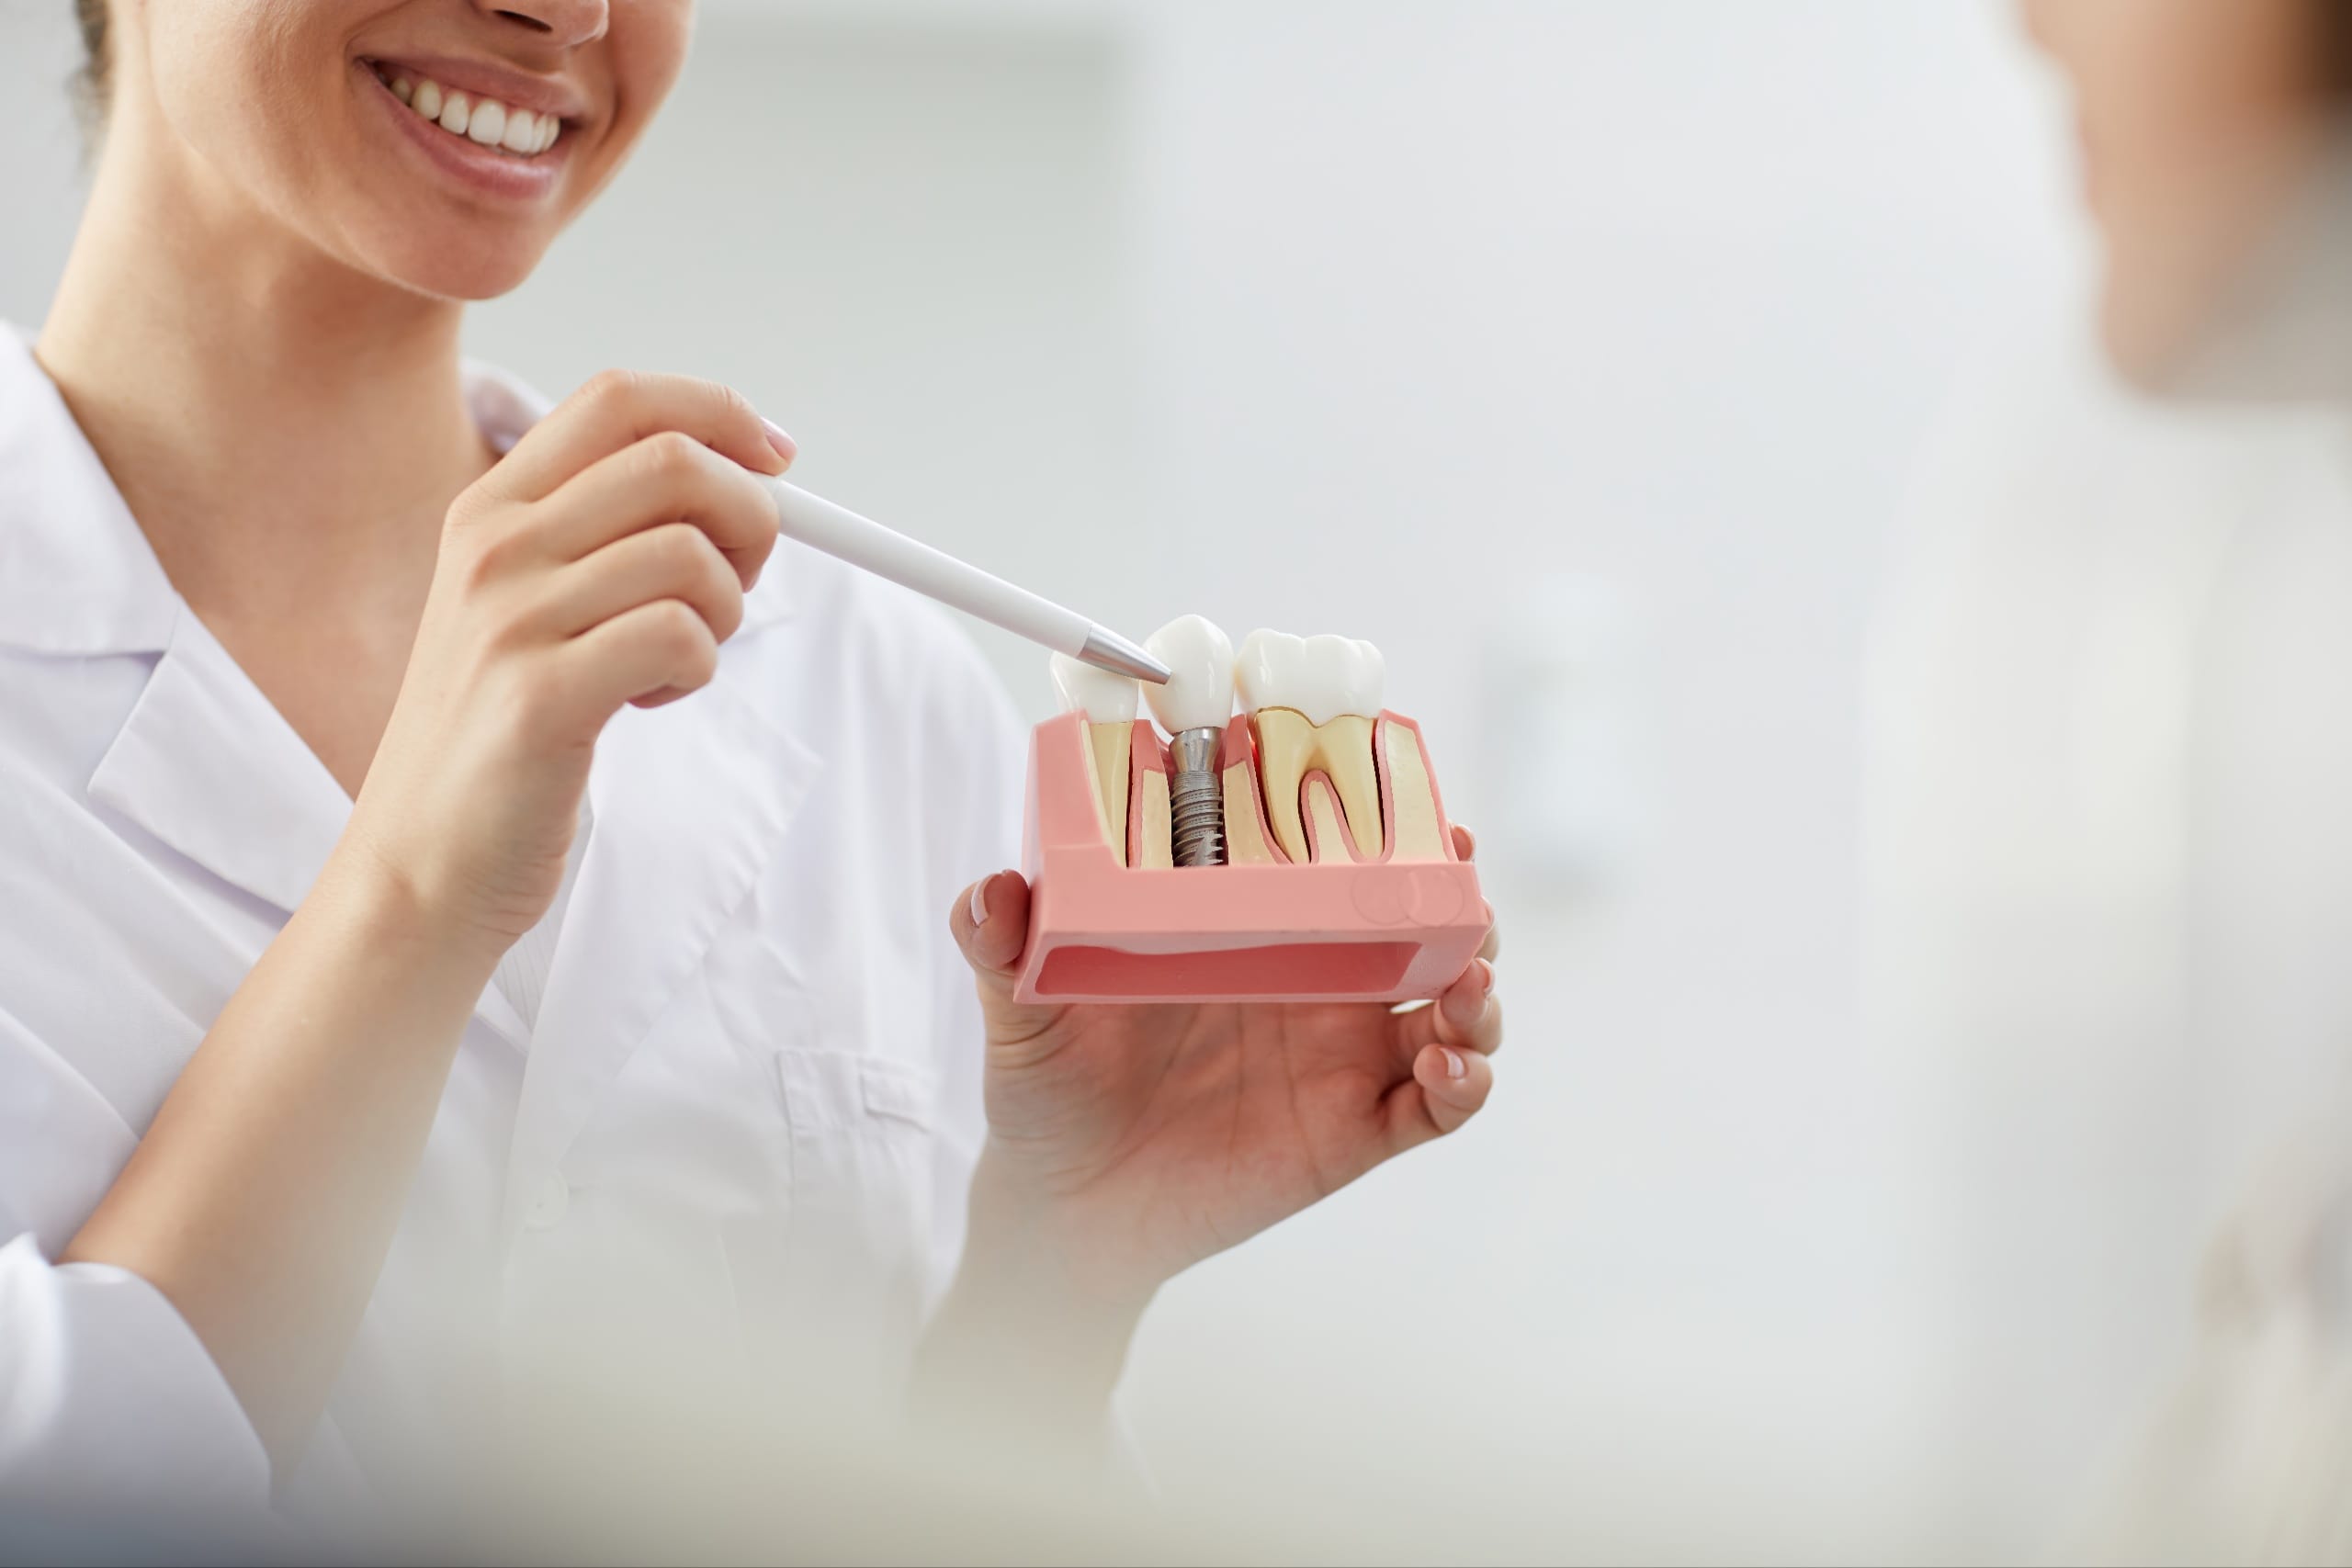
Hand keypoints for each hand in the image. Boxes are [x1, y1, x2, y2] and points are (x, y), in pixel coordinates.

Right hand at [343, 371, 790, 948]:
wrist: (421, 864)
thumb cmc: (499, 737)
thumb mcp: (531, 607)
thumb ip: (609, 536)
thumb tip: (745, 478)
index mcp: (491, 508)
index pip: (621, 398)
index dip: (720, 413)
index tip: (776, 457)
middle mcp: (493, 546)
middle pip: (674, 462)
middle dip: (749, 518)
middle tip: (733, 588)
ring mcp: (509, 618)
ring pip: (690, 554)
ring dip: (721, 611)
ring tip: (673, 660)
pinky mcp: (539, 695)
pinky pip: (681, 635)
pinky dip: (698, 669)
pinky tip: (647, 700)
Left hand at [948, 827, 1502, 1314]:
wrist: (1064, 1209)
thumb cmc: (1050, 1089)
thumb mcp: (1022, 1009)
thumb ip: (1003, 947)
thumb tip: (990, 891)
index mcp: (1256, 927)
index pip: (1341, 859)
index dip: (1391, 824)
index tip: (1414, 798)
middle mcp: (1317, 980)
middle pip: (1424, 922)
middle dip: (1461, 899)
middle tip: (1463, 887)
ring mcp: (1345, 1054)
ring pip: (1454, 1005)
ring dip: (1480, 987)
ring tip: (1465, 985)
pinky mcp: (1357, 1129)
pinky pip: (1438, 1103)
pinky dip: (1465, 1079)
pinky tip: (1445, 1064)